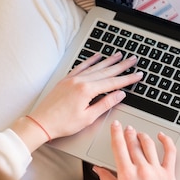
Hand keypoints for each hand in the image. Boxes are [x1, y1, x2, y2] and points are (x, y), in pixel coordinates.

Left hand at [12, 52, 141, 150]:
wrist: (41, 122)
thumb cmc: (63, 123)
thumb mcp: (88, 117)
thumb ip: (105, 104)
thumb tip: (119, 95)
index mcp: (87, 90)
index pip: (113, 83)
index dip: (127, 79)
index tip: (138, 75)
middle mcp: (80, 81)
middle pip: (106, 71)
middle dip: (121, 66)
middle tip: (133, 60)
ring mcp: (72, 78)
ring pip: (95, 67)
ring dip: (109, 61)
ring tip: (119, 55)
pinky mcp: (66, 79)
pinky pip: (81, 66)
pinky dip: (90, 60)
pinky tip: (97, 56)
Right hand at [95, 121, 177, 179]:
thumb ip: (107, 179)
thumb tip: (98, 169)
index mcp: (126, 175)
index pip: (119, 147)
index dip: (116, 133)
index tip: (116, 125)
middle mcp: (141, 170)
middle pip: (133, 144)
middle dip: (129, 133)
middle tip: (128, 128)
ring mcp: (156, 171)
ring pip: (149, 145)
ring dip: (143, 136)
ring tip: (140, 134)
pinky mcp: (169, 174)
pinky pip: (170, 153)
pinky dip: (166, 142)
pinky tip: (162, 137)